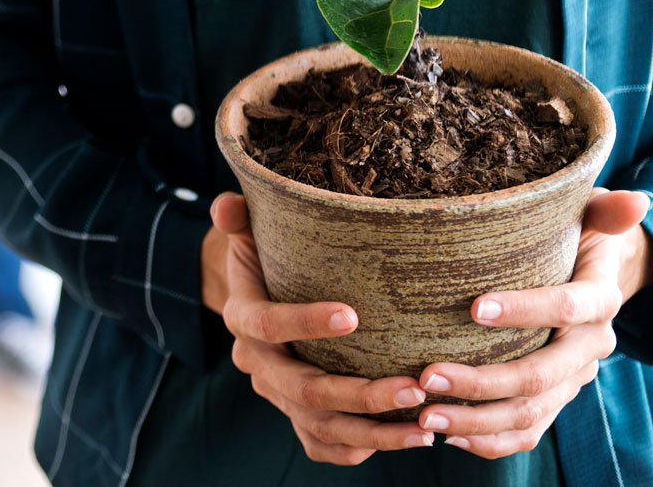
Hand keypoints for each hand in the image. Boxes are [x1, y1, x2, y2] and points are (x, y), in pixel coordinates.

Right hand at [207, 193, 436, 464]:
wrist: (256, 300)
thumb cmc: (265, 258)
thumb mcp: (249, 234)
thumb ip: (238, 218)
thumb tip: (226, 202)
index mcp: (242, 317)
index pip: (268, 325)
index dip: (304, 322)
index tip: (353, 316)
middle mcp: (257, 365)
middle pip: (304, 391)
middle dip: (360, 395)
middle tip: (412, 387)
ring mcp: (277, 396)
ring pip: (321, 428)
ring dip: (375, 432)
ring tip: (426, 426)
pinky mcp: (297, 418)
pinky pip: (323, 447)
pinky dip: (361, 449)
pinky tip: (406, 439)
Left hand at [416, 189, 652, 458]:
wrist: (598, 273)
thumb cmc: (579, 233)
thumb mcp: (590, 212)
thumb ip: (606, 208)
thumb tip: (636, 200)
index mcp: (601, 299)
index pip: (567, 307)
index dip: (526, 309)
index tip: (473, 307)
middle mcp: (591, 347)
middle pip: (542, 375)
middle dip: (484, 381)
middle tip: (427, 374)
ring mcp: (573, 379)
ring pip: (531, 412)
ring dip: (478, 418)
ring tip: (426, 413)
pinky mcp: (555, 400)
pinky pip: (528, 431)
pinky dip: (491, 440)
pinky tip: (451, 435)